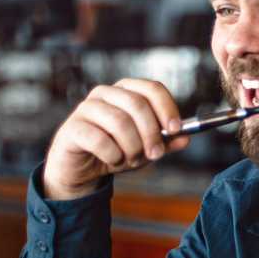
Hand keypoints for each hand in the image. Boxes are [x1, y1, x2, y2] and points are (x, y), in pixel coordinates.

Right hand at [43, 79, 188, 199]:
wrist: (81, 169)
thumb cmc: (115, 151)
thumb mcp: (145, 148)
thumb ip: (166, 142)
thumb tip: (186, 138)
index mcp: (126, 91)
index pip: (152, 88)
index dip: (167, 108)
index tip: (176, 129)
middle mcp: (105, 93)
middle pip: (137, 104)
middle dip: (151, 133)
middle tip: (155, 154)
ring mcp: (86, 108)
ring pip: (120, 122)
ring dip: (132, 147)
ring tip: (131, 160)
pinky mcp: (73, 127)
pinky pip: (100, 140)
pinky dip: (113, 155)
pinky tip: (112, 161)